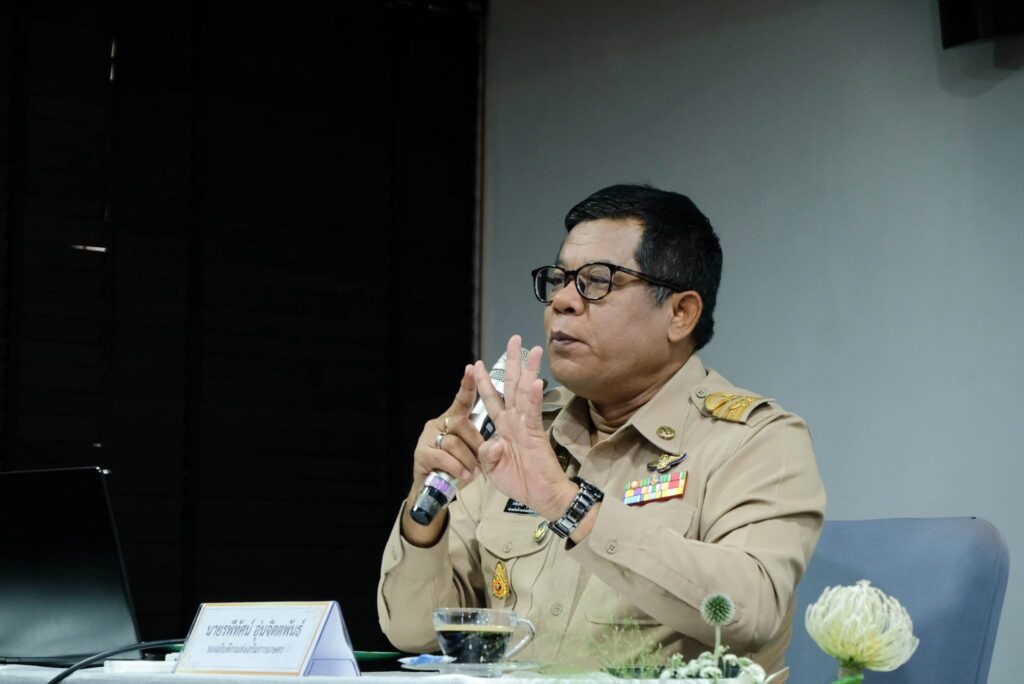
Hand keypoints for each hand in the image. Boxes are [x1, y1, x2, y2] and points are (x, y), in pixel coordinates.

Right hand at [402, 364, 485, 544]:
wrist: (436, 493)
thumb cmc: (458, 469)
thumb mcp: (476, 455)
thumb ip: (485, 445)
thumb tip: (496, 444)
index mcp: (455, 420)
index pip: (463, 400)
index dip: (468, 384)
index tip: (473, 367)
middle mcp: (439, 424)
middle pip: (460, 423)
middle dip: (475, 442)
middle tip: (482, 459)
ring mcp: (428, 438)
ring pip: (453, 441)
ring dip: (467, 460)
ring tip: (473, 472)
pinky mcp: (421, 454)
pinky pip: (443, 456)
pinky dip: (456, 468)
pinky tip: (462, 476)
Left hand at [473, 335, 576, 520]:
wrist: (542, 497)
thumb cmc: (520, 482)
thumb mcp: (493, 469)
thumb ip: (487, 454)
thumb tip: (491, 443)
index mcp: (503, 427)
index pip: (492, 398)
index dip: (483, 381)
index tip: (474, 363)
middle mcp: (515, 421)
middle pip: (511, 385)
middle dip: (511, 362)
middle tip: (514, 339)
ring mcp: (526, 426)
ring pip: (525, 392)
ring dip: (528, 370)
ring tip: (532, 349)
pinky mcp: (536, 434)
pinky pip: (533, 413)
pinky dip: (534, 397)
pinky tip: (535, 381)